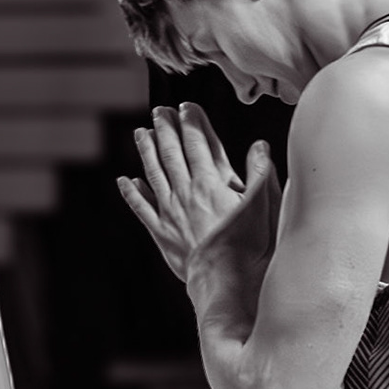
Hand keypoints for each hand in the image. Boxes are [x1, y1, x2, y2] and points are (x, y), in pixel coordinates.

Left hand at [119, 103, 278, 285]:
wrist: (223, 281)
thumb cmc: (246, 247)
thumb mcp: (262, 207)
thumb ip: (261, 174)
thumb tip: (260, 146)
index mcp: (210, 184)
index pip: (198, 144)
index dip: (192, 122)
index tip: (186, 107)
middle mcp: (185, 193)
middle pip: (172, 153)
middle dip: (165, 129)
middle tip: (159, 111)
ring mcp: (170, 213)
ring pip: (153, 174)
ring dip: (146, 151)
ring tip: (141, 133)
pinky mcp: (160, 233)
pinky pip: (141, 208)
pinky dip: (132, 193)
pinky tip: (125, 181)